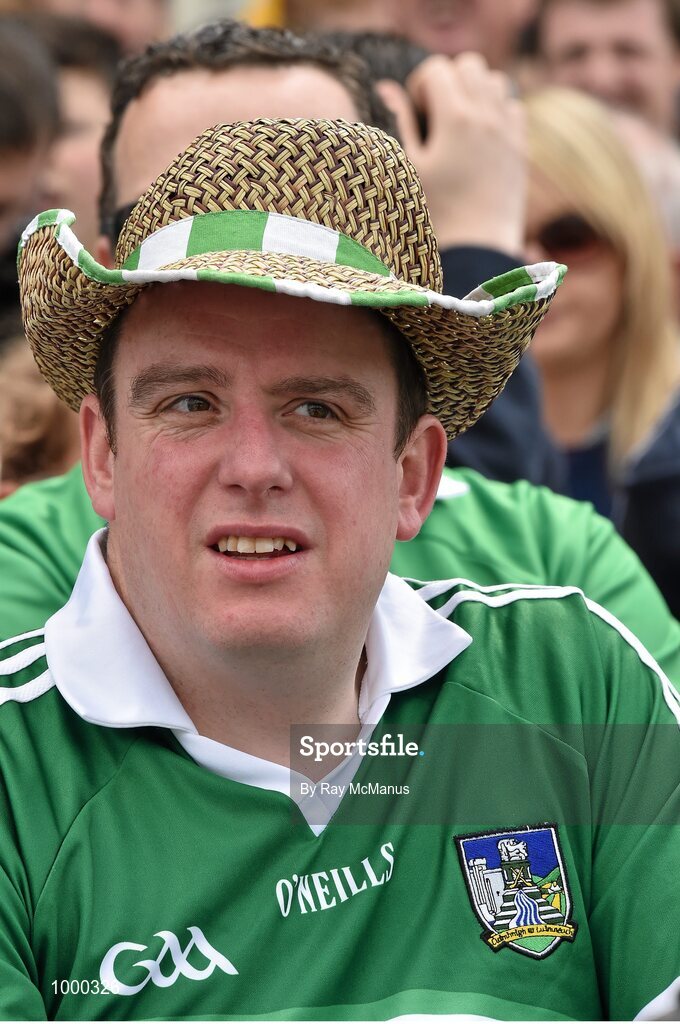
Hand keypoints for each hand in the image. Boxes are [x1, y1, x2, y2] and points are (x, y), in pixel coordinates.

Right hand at [376, 52, 526, 254]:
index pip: (437, 69)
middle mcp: (486, 116)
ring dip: (474, 90)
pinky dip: (497, 109)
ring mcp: (508, 130)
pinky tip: (481, 136)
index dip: (420, 86)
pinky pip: (514, 106)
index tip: (416, 114)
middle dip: (448, 80)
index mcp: (455, 118)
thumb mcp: (410, 168)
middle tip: (436, 114)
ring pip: (494, 80)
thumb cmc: (436, 214)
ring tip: (459, 122)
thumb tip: (386, 87)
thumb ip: (401, 122)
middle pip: (468, 64)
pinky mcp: (520, 147)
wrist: (479, 249)